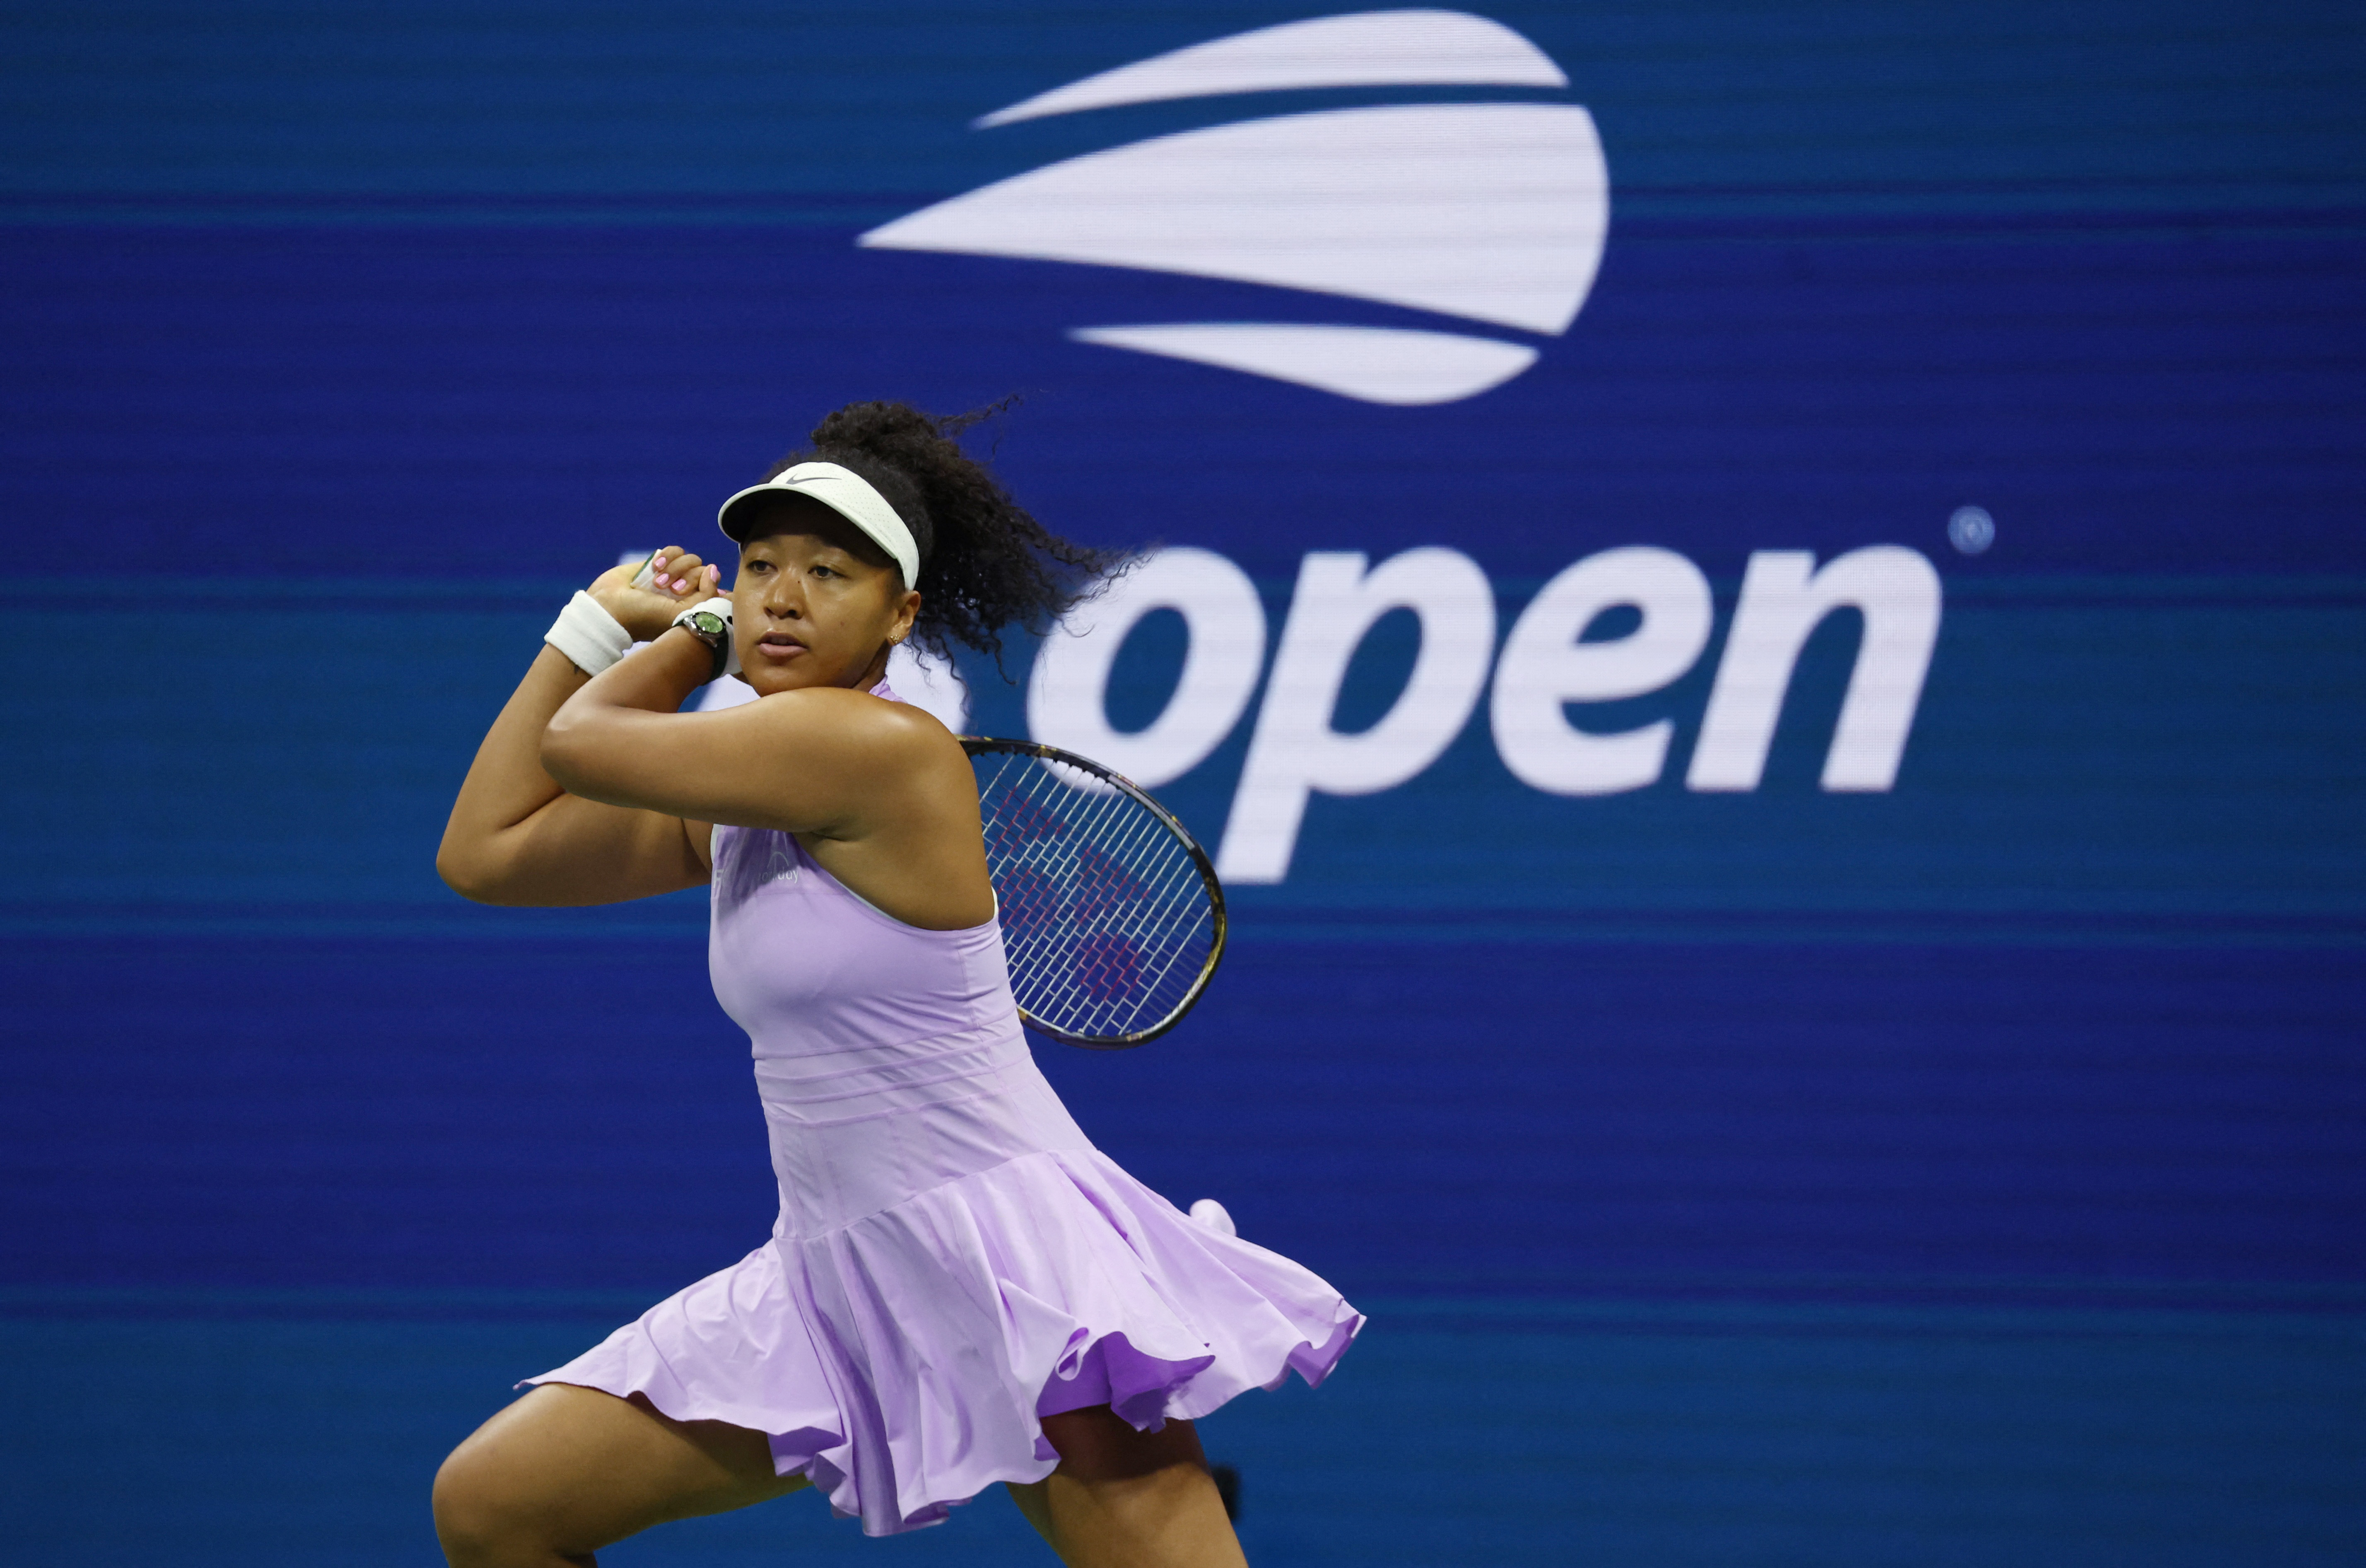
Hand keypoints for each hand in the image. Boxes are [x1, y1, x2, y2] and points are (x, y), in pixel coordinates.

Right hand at [589, 547, 723, 641]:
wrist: (610, 608)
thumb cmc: (645, 617)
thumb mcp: (680, 614)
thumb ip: (706, 597)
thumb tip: (713, 570)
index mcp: (695, 608)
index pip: (718, 590)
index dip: (709, 587)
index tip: (692, 595)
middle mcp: (687, 592)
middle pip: (706, 572)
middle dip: (689, 579)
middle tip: (672, 591)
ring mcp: (673, 576)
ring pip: (692, 560)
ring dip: (676, 569)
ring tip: (658, 583)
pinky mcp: (659, 563)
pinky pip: (676, 550)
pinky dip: (667, 557)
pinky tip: (654, 569)